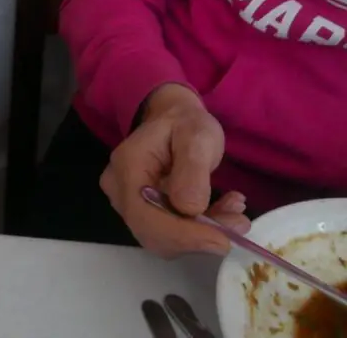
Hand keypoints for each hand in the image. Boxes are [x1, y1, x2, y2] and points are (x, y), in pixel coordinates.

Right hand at [100, 83, 249, 257]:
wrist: (173, 119)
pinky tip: (224, 212)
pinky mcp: (143, 213)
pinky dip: (201, 231)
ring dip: (203, 235)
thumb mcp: (196, 135)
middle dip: (198, 238)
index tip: (224, 239)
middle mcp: (119, 190)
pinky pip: (171, 234)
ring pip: (164, 239)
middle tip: (239, 222)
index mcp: (127, 167)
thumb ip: (193, 170)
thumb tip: (191, 208)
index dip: (182, 235)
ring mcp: (128, 204)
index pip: (144, 215)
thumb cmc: (184, 123)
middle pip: (152, 233)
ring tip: (235, 211)